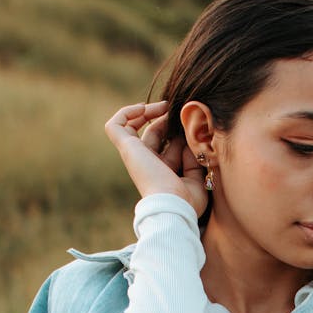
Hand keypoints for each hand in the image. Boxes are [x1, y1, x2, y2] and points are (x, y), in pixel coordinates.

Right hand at [104, 100, 207, 215]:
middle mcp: (147, 163)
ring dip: (149, 112)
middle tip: (180, 113)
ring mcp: (135, 156)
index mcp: (163, 172)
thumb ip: (194, 158)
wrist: (173, 205)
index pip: (167, 146)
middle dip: (167, 120)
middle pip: (153, 134)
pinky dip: (126, 113)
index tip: (192, 125)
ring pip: (133, 128)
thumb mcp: (198, 177)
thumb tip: (189, 137)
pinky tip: (144, 108)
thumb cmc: (187, 200)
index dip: (177, 132)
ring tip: (165, 106)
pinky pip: (115, 126)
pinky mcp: (127, 149)